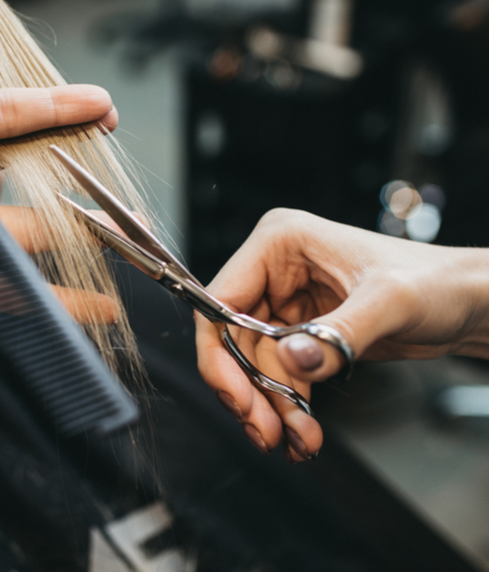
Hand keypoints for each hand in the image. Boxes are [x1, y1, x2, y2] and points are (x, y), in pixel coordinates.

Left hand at [0, 39, 118, 352]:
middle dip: (65, 153)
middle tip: (108, 143)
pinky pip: (11, 287)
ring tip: (117, 223)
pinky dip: (57, 297)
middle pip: (15, 165)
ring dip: (71, 227)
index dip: (46, 107)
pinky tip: (98, 299)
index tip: (95, 103)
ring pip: (21, 228)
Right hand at [196, 208, 488, 461]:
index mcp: (280, 243)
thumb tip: (291, 359)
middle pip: (232, 339)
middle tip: (266, 431)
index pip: (222, 300)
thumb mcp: (390, 302)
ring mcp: (285, 303)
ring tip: (298, 440)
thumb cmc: (438, 282)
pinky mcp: (300, 332)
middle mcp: (275, 271)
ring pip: (254, 365)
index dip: (220, 353)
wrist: (468, 304)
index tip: (238, 397)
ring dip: (272, 408)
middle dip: (249, 391)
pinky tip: (303, 432)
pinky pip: (278, 374)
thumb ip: (338, 334)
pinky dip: (287, 407)